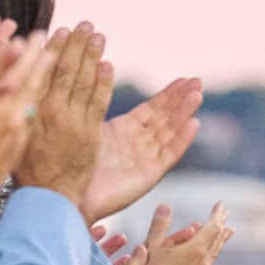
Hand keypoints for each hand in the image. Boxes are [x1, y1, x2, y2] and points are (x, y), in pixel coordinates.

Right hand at [13, 26, 113, 206]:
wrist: (43, 199)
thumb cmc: (23, 170)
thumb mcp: (14, 135)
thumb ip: (18, 108)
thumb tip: (17, 83)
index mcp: (28, 110)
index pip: (42, 72)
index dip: (52, 50)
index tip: (59, 31)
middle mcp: (50, 112)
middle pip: (64, 71)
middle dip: (75, 45)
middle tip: (85, 24)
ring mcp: (71, 122)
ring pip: (83, 82)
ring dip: (91, 56)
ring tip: (97, 35)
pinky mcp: (89, 135)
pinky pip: (97, 103)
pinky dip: (103, 83)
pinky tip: (108, 65)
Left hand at [82, 77, 201, 221]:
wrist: (67, 195)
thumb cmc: (70, 162)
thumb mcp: (86, 125)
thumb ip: (96, 100)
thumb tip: (96, 68)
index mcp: (124, 131)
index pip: (152, 109)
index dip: (168, 94)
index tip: (183, 79)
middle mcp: (138, 143)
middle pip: (166, 118)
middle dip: (182, 99)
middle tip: (198, 81)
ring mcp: (145, 159)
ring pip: (171, 132)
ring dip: (185, 113)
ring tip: (198, 94)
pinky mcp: (149, 175)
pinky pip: (169, 154)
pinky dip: (182, 139)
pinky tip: (194, 123)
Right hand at [129, 201, 231, 264]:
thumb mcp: (150, 249)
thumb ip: (159, 226)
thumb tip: (164, 206)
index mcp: (196, 251)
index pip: (213, 227)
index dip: (218, 214)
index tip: (221, 205)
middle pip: (217, 243)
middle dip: (221, 228)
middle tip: (226, 219)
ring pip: (211, 259)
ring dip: (215, 246)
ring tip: (221, 237)